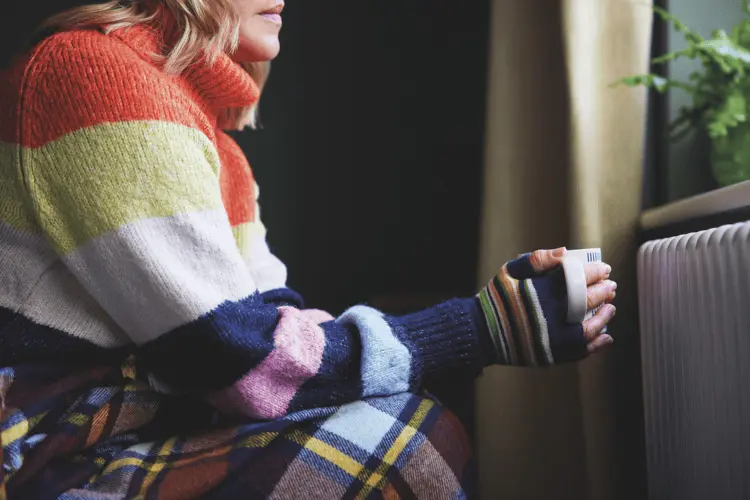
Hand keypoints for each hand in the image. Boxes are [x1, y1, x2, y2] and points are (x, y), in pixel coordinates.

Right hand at [478, 247, 615, 366]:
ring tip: (611, 308)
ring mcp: (552, 337)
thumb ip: (536, 260)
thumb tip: (564, 252)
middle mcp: (549, 314)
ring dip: (604, 317)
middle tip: (611, 287)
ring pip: (589, 328)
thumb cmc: (496, 299)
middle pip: (586, 301)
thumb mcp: (509, 271)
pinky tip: (605, 335)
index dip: (594, 272)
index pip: (576, 278)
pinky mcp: (552, 354)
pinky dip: (596, 344)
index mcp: (540, 291)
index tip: (604, 269)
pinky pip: (581, 350)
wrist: (481, 333)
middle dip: (603, 292)